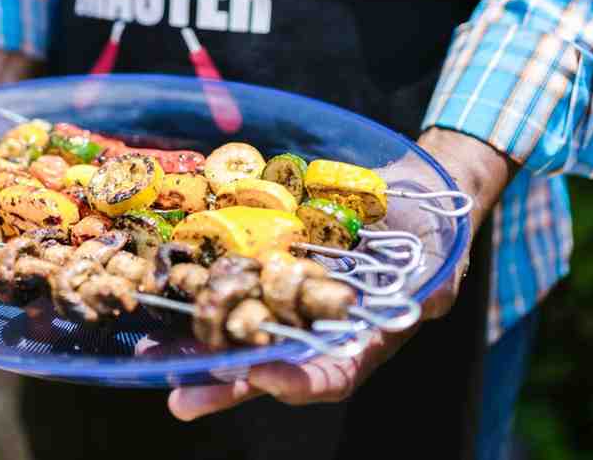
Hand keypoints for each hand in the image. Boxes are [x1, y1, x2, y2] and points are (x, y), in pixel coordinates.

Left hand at [167, 127, 517, 420]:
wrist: (416, 192)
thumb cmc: (437, 236)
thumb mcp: (441, 268)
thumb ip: (427, 291)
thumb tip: (420, 305)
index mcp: (361, 339)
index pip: (330, 375)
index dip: (298, 381)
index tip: (265, 378)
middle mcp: (318, 326)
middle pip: (269, 365)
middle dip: (224, 385)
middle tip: (181, 399)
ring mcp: (291, 295)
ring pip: (240, 327)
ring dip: (197, 344)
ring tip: (152, 355)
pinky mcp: (272, 259)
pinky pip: (235, 278)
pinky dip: (203, 285)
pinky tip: (166, 288)